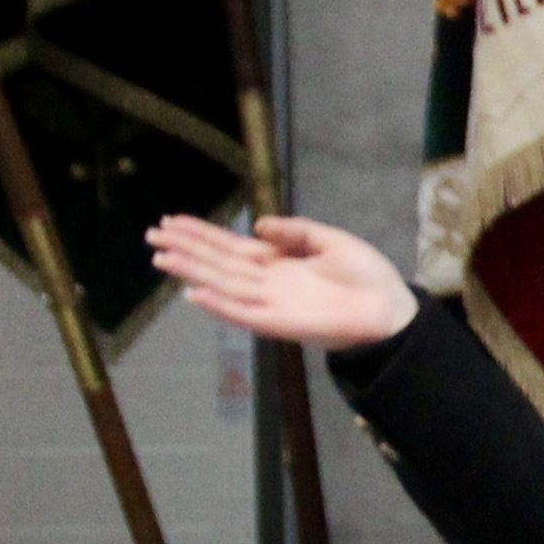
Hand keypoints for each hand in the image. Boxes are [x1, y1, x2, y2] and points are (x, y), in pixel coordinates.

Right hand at [147, 214, 419, 349]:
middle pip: (217, 262)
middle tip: (152, 235)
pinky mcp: (279, 322)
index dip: (201, 234)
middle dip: (185, 249)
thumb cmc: (366, 275)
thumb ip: (295, 232)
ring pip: (222, 283)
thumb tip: (257, 225)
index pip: (230, 245)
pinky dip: (219, 304)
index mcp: (277, 260)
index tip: (172, 221)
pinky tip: (195, 293)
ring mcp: (270, 301)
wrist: (391, 308)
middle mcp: (267, 280)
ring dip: (192, 271)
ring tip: (162, 257)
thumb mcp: (331, 241)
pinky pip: (243, 312)